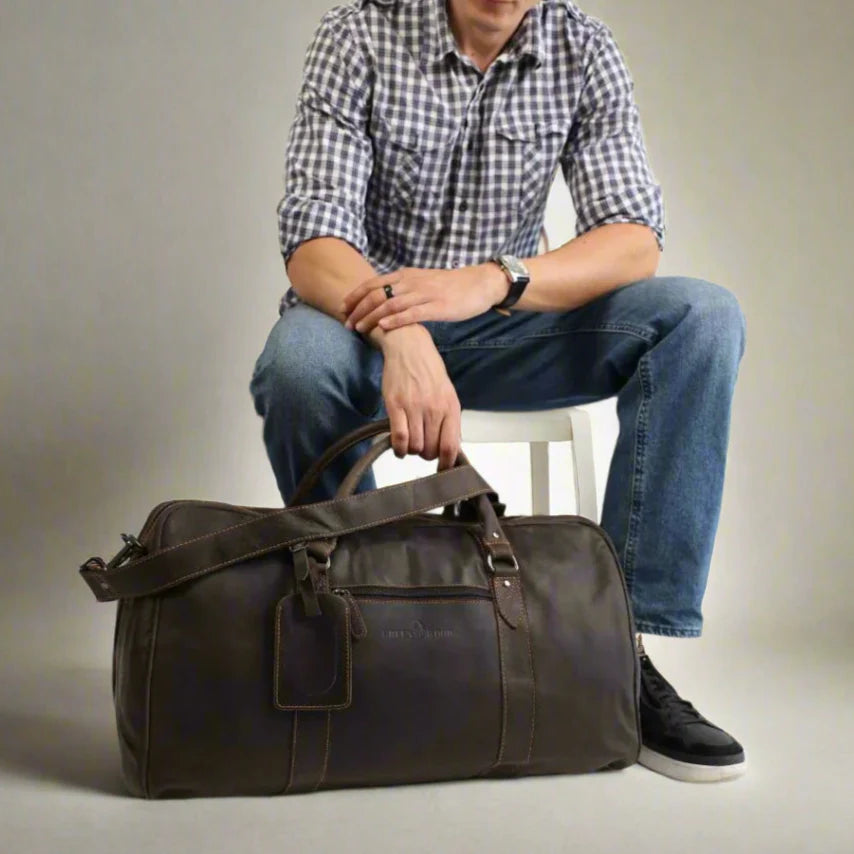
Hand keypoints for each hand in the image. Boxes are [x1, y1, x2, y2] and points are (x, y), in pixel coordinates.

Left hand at [341, 263, 508, 333]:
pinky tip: (383, 327)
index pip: (373, 283)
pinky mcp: (438, 306)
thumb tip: (383, 301)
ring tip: (358, 328)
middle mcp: (412, 282)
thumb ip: (403, 289)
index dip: (355, 296)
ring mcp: (425, 294)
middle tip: (346, 323)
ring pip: (390, 304)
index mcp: (406, 275)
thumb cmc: (450, 286)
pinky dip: (395, 320)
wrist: (479, 284)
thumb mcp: (422, 283)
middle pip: (377, 294)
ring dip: (371, 316)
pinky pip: (412, 313)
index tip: (342, 308)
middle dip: (358, 309)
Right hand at [378, 324, 460, 469]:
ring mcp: (414, 407)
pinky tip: (399, 447)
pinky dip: (399, 449)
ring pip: (415, 447)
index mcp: (450, 407)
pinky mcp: (395, 405)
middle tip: (423, 447)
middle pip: (431, 450)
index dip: (446, 464)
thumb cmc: (429, 371)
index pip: (450, 446)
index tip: (442, 469)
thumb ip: (450, 419)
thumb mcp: (448, 393)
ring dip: (413, 451)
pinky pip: (399, 438)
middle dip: (427, 454)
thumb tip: (451, 447)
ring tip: (411, 442)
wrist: (409, 347)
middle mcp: (434, 409)